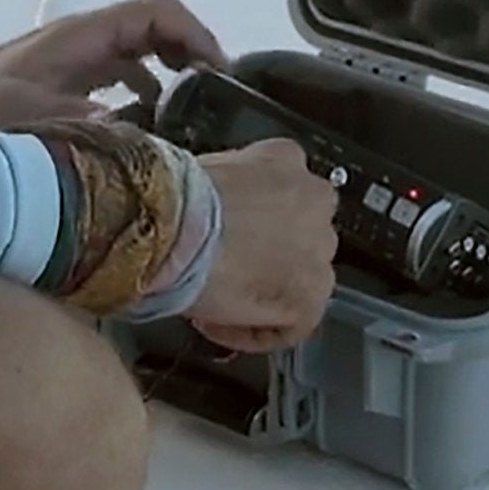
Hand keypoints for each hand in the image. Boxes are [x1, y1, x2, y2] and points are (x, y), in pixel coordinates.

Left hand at [0, 0, 230, 130]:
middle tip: (217, 97)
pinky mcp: (74, 74)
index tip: (217, 73)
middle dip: (193, 53)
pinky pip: (126, 71)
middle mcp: (91, 35)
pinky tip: (152, 127)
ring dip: (173, 73)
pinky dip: (148, 90)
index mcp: (87, 33)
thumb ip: (82, 121)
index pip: (158, 11)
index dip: (195, 34)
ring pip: (145, 49)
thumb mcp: (31, 115)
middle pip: (160, 26)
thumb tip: (137, 134)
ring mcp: (83, 53)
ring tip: (195, 115)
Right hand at [184, 139, 338, 351]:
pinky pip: (288, 324)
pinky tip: (216, 322)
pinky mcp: (309, 299)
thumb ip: (229, 185)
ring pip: (299, 280)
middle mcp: (315, 201)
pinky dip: (253, 330)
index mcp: (287, 158)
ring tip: (217, 298)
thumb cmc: (174, 195)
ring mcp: (318, 252)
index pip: (285, 191)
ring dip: (263, 293)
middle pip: (300, 236)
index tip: (229, 232)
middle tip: (226, 267)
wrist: (170, 226)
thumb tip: (215, 210)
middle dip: (267, 255)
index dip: (256, 219)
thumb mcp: (206, 167)